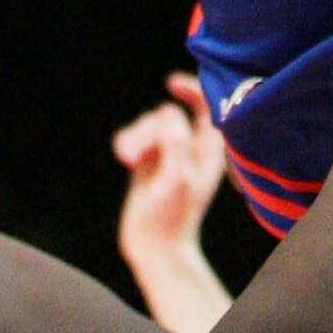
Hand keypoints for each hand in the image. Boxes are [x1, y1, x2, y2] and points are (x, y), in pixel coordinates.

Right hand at [113, 71, 227, 268]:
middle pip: (168, 115)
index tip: (171, 84)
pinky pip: (134, 138)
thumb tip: (165, 115)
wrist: (155, 249)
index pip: (207, 106)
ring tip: (129, 159)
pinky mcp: (148, 164)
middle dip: (151, 126)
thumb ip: (175, 141)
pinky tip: (124, 156)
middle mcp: (190, 149)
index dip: (193, 88)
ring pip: (148, 125)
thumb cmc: (172, 216)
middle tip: (142, 153)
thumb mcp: (178, 176)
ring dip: (136, 136)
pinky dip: (127, 143)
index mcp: (208, 151)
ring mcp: (168, 155)